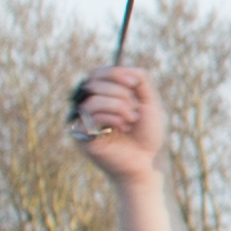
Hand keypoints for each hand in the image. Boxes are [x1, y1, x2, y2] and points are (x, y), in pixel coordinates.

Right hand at [66, 62, 164, 184]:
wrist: (146, 161)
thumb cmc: (147, 134)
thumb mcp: (149, 102)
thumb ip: (140, 81)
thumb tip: (127, 69)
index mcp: (102, 96)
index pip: (98, 73)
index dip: (115, 73)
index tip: (134, 83)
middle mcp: (88, 106)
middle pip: (93, 81)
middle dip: (120, 92)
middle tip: (135, 108)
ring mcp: (83, 120)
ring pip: (92, 97)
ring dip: (118, 105)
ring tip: (132, 119)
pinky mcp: (81, 135)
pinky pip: (89, 114)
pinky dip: (112, 116)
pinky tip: (123, 126)